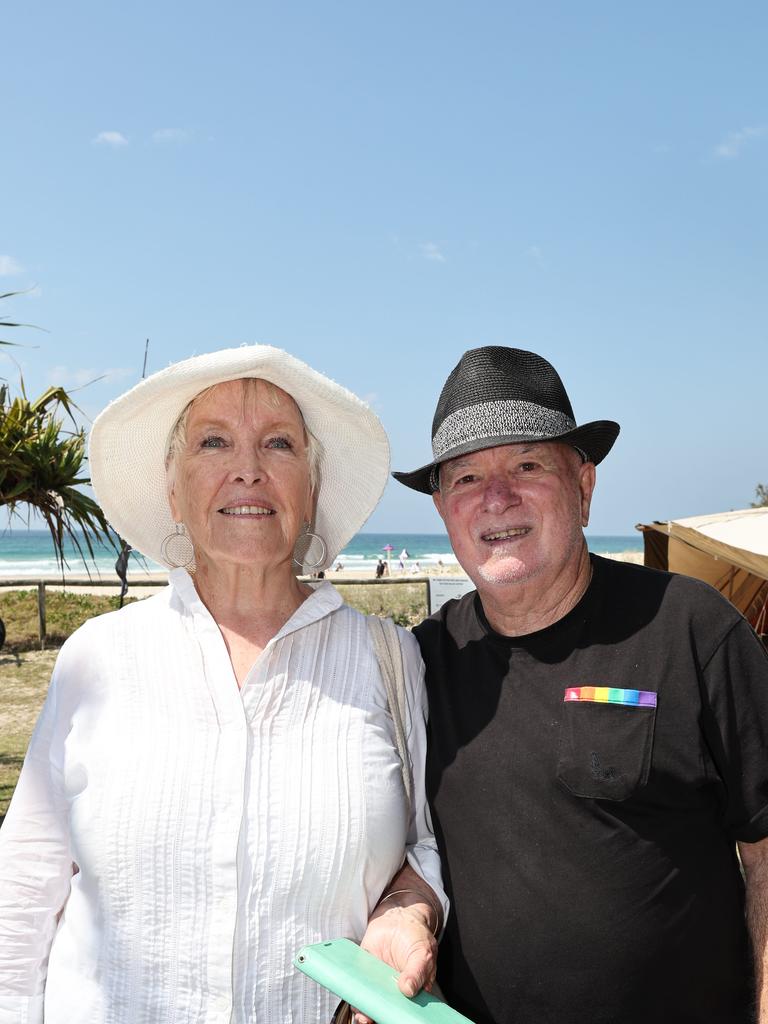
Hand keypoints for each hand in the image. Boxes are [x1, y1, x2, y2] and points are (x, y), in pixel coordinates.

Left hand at [350, 903, 437, 1023]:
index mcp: (410, 991)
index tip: (387, 1019)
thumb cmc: (416, 937)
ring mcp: (376, 981)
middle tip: (368, 1020)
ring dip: (361, 1009)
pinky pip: (355, 983)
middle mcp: (392, 990)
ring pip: (367, 1000)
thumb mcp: (423, 953)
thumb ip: (417, 971)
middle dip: (374, 1017)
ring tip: (360, 1014)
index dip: (394, 1017)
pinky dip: (350, 990)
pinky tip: (350, 992)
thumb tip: (408, 990)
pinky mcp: (363, 970)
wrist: (400, 917)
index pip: (402, 1011)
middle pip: (382, 1008)